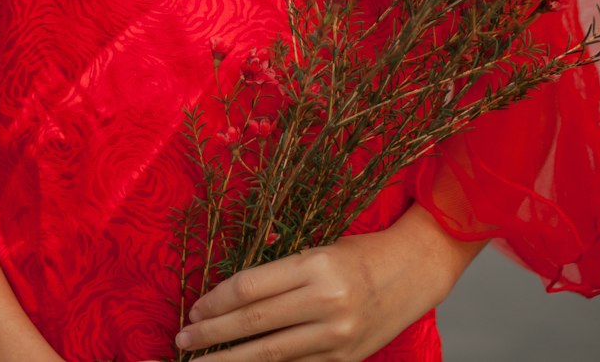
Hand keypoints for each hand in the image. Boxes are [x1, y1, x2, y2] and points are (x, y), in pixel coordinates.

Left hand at [173, 209, 482, 361]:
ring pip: (270, 356)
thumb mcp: (320, 250)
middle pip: (254, 324)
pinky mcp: (344, 360)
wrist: (416, 270)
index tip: (194, 309)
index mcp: (316, 265)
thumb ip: (282, 275)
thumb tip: (231, 298)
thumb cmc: (362, 252)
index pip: (251, 288)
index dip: (216, 301)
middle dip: (212, 335)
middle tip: (183, 340)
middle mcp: (326, 302)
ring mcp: (336, 336)